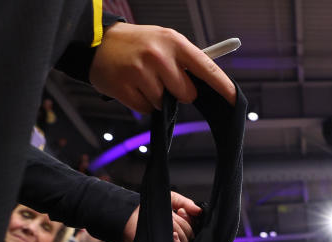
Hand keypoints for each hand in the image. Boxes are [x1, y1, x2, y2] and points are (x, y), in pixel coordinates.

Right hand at [89, 23, 235, 112]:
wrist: (97, 42)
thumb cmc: (138, 44)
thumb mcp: (164, 41)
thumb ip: (186, 61)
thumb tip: (209, 84)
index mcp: (174, 42)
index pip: (207, 68)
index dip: (223, 86)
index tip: (234, 99)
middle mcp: (159, 55)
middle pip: (187, 94)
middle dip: (178, 92)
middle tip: (162, 78)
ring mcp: (140, 72)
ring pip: (164, 104)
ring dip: (156, 98)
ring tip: (143, 79)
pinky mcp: (124, 88)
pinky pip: (145, 110)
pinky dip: (141, 103)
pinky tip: (132, 86)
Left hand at [120, 191, 201, 241]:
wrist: (132, 218)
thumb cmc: (150, 210)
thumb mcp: (170, 199)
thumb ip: (186, 202)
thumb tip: (199, 211)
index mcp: (183, 225)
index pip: (195, 225)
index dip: (189, 218)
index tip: (180, 211)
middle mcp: (180, 236)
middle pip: (191, 234)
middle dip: (182, 223)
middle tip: (172, 216)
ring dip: (178, 231)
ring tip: (169, 225)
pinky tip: (172, 235)